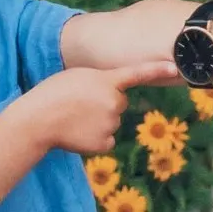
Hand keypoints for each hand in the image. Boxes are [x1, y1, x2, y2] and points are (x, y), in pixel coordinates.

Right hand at [29, 60, 175, 155]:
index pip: (137, 74)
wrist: (37, 120)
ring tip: (74, 118)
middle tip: (80, 104)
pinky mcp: (106, 142)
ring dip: (98, 121)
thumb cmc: (52, 95)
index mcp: (106, 81)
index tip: (176, 68)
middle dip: (105, 103)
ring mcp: (112, 123)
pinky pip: (106, 139)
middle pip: (119, 102)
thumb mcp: (77, 76)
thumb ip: (100, 81)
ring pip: (112, 122)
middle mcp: (114, 102)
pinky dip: (95, 139)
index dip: (158, 70)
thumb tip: (112, 93)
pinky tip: (78, 134)